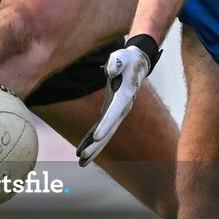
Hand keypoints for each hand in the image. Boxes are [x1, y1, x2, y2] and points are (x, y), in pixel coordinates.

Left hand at [76, 35, 161, 166]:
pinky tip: (82, 149)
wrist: (137, 63)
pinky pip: (100, 128)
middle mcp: (121, 109)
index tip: (96, 137)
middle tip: (83, 157)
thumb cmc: (127, 59)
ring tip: (81, 162)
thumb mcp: (121, 57)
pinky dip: (90, 138)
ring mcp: (116, 112)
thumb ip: (116, 63)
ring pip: (104, 134)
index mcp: (125, 97)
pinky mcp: (110, 111)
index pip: (113, 114)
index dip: (105, 126)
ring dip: (92, 148)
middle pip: (108, 131)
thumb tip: (110, 71)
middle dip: (96, 145)